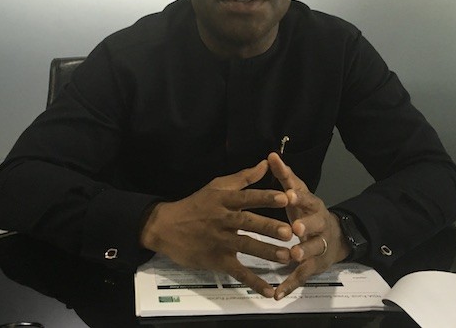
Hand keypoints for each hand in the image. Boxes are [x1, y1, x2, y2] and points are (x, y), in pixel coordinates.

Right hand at [139, 159, 293, 297]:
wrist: (165, 227)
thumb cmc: (195, 204)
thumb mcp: (216, 186)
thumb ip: (243, 177)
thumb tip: (266, 163)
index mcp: (224, 200)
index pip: (247, 197)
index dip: (266, 197)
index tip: (285, 197)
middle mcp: (223, 219)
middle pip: (248, 223)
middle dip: (269, 227)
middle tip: (289, 232)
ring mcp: (220, 241)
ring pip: (245, 246)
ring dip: (266, 252)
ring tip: (286, 257)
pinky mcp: (217, 260)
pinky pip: (238, 272)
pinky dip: (254, 282)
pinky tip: (270, 291)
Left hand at [267, 152, 349, 299]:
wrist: (336, 236)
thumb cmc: (307, 211)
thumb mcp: (298, 192)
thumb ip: (285, 176)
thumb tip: (271, 155)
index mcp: (312, 205)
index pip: (307, 199)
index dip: (299, 197)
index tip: (289, 194)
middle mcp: (319, 225)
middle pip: (316, 225)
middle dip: (307, 226)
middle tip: (296, 228)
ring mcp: (318, 246)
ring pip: (313, 250)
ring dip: (303, 253)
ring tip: (293, 256)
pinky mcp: (314, 265)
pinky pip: (302, 276)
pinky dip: (290, 284)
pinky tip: (278, 293)